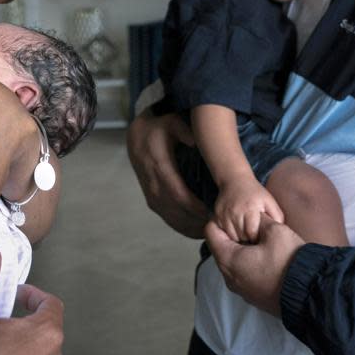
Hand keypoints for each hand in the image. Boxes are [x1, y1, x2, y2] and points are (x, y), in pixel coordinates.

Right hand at [126, 112, 209, 237]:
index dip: (196, 208)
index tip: (213, 213)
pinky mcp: (151, 200)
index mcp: (159, 167)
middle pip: (176, 211)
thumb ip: (183, 131)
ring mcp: (151, 195)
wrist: (136, 136)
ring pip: (171, 218)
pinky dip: (182, 227)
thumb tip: (194, 141)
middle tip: (218, 226)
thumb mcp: (170, 123)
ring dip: (190, 227)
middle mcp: (153, 185)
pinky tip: (196, 231)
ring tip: (211, 232)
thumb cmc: (158, 128)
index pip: (178, 195)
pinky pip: (166, 218)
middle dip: (197, 221)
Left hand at [205, 215, 304, 315]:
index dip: (220, 219)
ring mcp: (241, 291)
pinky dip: (250, 265)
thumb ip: (259, 220)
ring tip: (262, 242)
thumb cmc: (290, 261)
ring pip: (233, 263)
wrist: (311, 294)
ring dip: (243, 251)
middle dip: (233, 236)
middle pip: (221, 249)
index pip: (211, 232)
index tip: (235, 215)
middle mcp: (230, 278)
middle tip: (251, 227)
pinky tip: (269, 259)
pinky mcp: (254, 298)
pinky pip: (244, 276)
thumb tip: (255, 216)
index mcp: (229, 260)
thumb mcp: (275, 230)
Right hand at [213, 174, 284, 242]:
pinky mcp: (216, 214)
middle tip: (252, 236)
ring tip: (244, 232)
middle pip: (241, 236)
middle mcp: (236, 212)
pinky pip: (222, 231)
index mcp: (250, 209)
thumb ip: (277, 217)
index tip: (259, 237)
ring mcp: (224, 213)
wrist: (235, 180)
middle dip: (248, 239)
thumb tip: (279, 233)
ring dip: (238, 237)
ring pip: (231, 236)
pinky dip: (229, 232)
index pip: (252, 233)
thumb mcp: (270, 201)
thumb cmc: (255, 193)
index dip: (256, 238)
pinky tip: (235, 228)